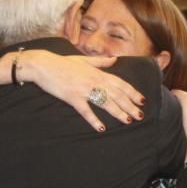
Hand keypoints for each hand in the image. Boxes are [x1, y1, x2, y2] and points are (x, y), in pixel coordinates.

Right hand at [0, 50, 145, 131]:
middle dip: (130, 105)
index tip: (142, 100)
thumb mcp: (84, 59)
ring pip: (105, 103)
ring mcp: (84, 90)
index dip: (132, 92)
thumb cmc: (63, 62)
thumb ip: (101, 61)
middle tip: (140, 116)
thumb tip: (114, 59)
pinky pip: (86, 111)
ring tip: (128, 121)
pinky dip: (94, 120)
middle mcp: (94, 81)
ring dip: (118, 112)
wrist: (44, 65)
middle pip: (116, 95)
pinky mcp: (73, 98)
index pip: (120, 83)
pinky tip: (101, 128)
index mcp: (98, 72)